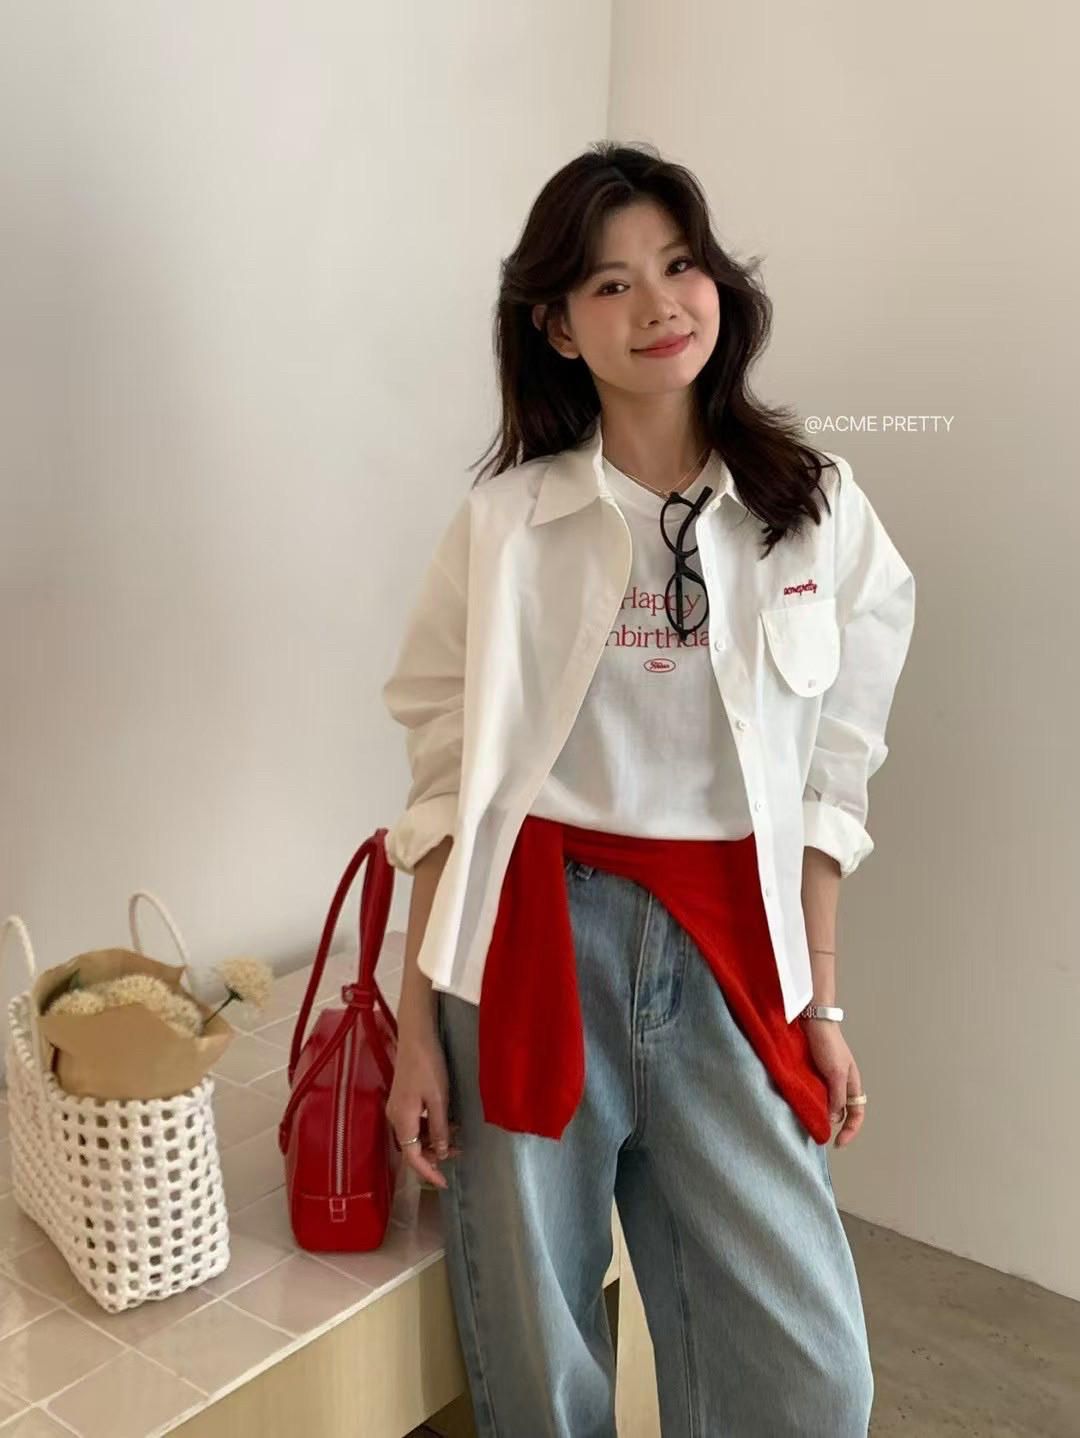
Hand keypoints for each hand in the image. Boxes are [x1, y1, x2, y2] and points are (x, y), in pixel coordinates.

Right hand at [385, 1018, 461, 1188]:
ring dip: (434, 1141)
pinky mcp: (402, 1099)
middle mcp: (395, 1118)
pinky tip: (447, 1121)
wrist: (415, 1036)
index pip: (412, 1158)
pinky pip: (415, 1123)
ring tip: (457, 1137)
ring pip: (414, 1136)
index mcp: (402, 1121)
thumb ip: (439, 1128)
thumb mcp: (438, 1100)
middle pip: (412, 1148)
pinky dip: (430, 1127)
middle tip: (459, 1152)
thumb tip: (441, 1153)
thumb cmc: (428, 1066)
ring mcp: (397, 1108)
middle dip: (434, 1155)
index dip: (428, 1173)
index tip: (444, 1183)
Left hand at [802, 1019, 864, 1148]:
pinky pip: (815, 1092)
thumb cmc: (828, 1046)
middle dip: (833, 1124)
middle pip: (841, 1111)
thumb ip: (836, 1097)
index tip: (837, 1143)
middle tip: (817, 1131)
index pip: (856, 1114)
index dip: (850, 1131)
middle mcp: (842, 1083)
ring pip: (827, 1102)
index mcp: (852, 1084)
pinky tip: (801, 1102)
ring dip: (820, 1111)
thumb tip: (834, 1118)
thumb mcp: (836, 1074)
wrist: (814, 1021)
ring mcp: (827, 1077)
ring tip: (808, 1119)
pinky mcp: (814, 1071)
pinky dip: (810, 1100)